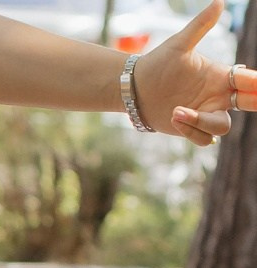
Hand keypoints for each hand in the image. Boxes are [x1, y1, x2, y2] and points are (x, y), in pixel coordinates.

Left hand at [137, 0, 256, 146]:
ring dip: (202, 121)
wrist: (137, 88)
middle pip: (246, 103)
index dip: (254, 83)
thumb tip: (219, 2)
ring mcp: (204, 113)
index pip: (245, 80)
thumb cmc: (159, 62)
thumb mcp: (180, 43)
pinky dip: (190, 130)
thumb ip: (201, 25)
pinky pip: (203, 138)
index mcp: (218, 75)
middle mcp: (216, 96)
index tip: (254, 82)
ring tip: (176, 111)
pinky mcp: (191, 128)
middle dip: (254, 102)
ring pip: (221, 126)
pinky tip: (174, 117)